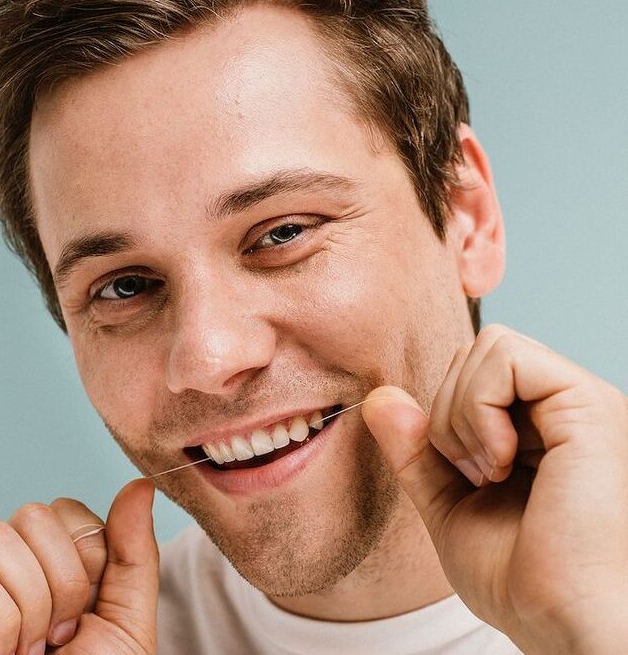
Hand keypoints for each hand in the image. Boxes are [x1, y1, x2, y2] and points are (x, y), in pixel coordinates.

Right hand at [0, 479, 157, 654]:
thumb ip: (134, 553)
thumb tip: (142, 484)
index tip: (84, 612)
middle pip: (35, 514)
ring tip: (29, 650)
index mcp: (48, 566)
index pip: (65, 509)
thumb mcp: (125, 621)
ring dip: (31, 603)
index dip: (88, 555)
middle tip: (59, 636)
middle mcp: (3, 569)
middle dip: (64, 580)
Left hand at [361, 324, 627, 654]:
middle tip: (477, 474)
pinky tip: (503, 461)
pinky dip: (480, 407)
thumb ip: (415, 450)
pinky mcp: (588, 403)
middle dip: (451, 412)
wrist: (564, 622)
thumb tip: (379, 397)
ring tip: (492, 471)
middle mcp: (565, 407)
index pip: (473, 372)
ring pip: (489, 346)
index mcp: (542, 426)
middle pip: (476, 352)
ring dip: (464, 413)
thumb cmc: (521, 579)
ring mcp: (580, 401)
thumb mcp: (449, 505)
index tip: (465, 475)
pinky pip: (505, 356)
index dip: (447, 414)